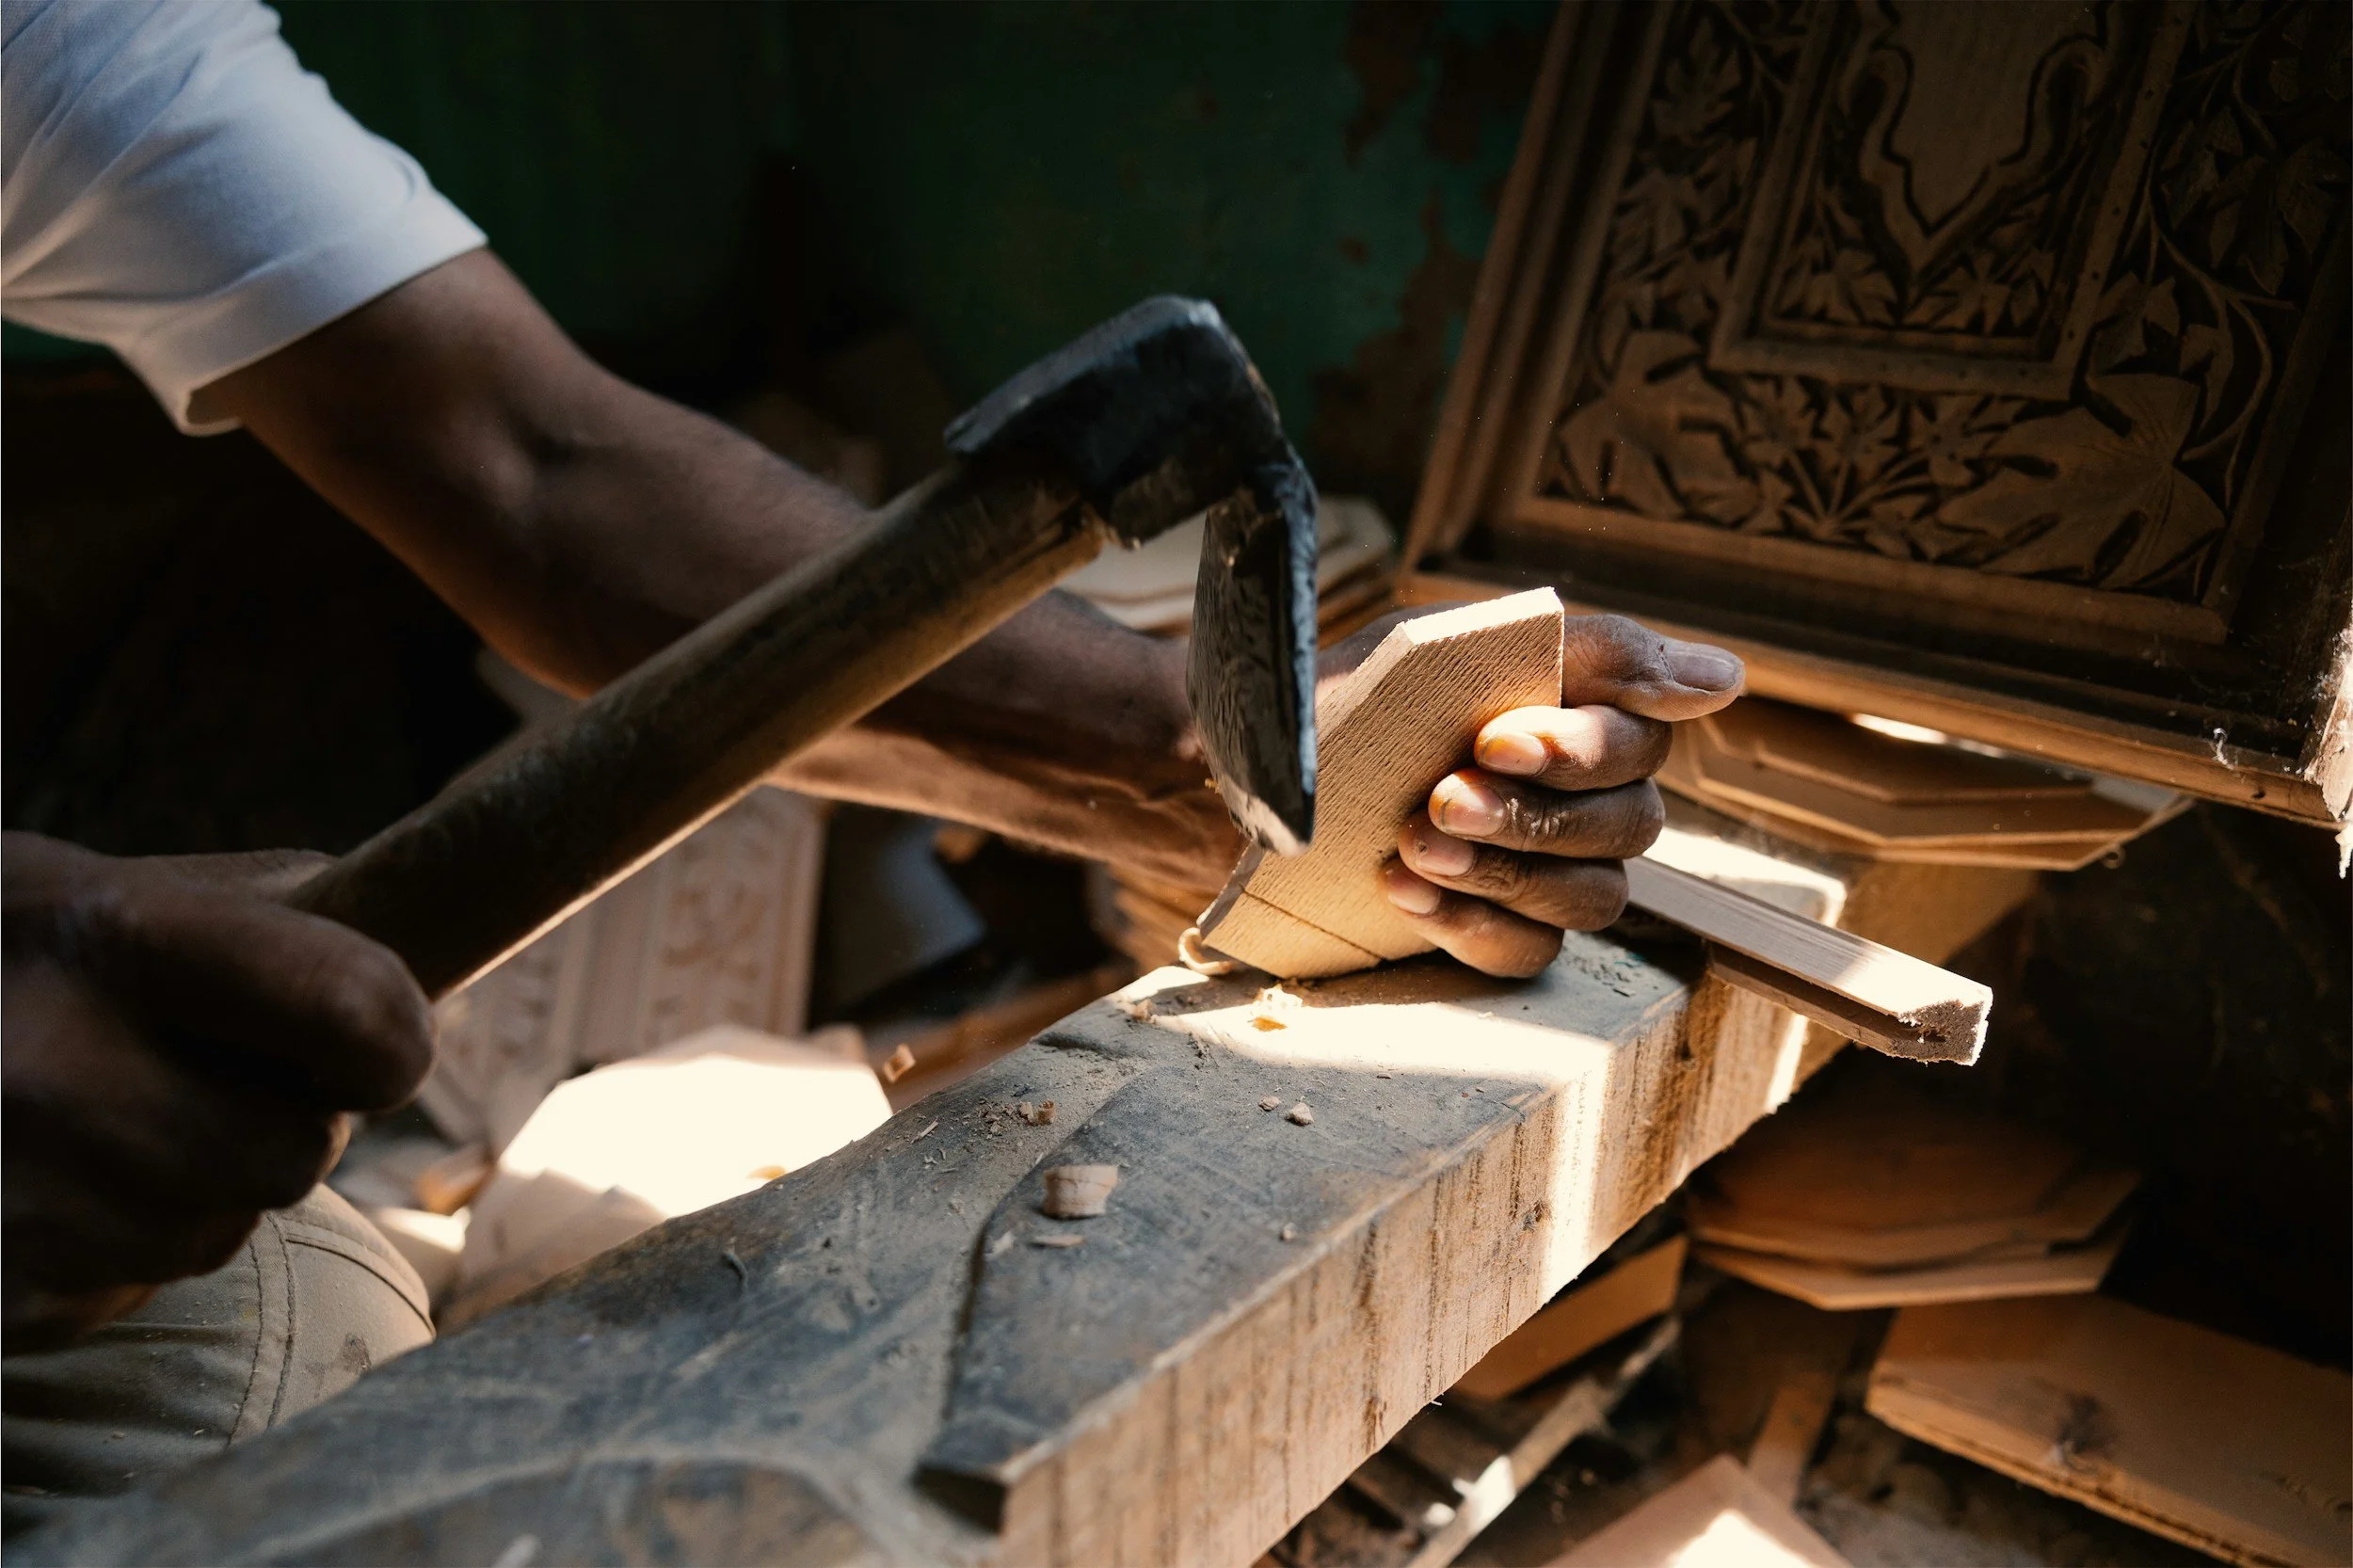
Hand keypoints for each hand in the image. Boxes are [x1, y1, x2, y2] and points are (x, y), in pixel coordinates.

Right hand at [2, 834, 433, 1350]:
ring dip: (194, 1189)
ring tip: (101, 1124)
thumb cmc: (16, 952)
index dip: (394, 1037)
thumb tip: (442, 961)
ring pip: (221, 1229)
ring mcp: (18, 1192)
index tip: (378, 1039)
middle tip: (194, 1079)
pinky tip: (46, 1182)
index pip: (354, 1010)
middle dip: (275, 1123)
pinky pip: (133, 1286)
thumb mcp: (120, 888)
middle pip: (298, 1150)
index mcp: (120, 937)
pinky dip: (111, 1245)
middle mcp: (59, 1067)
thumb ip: (278, 920)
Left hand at [1376, 613, 1743, 976]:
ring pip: (1595, 897)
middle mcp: (1585, 798)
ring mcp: (1551, 873)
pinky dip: (1472, 928)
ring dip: (1504, 874)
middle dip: (1533, 816)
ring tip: (1416, 848)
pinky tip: (1405, 895)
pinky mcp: (1503, 933)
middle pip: (1632, 825)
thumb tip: (1728, 680)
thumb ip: (1592, 650)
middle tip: (1441, 800)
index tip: (1493, 741)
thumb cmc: (1357, 700)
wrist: (1254, 778)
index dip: (1580, 749)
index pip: (1642, 740)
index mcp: (1580, 715)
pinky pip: (1533, 953)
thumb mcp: (1449, 644)